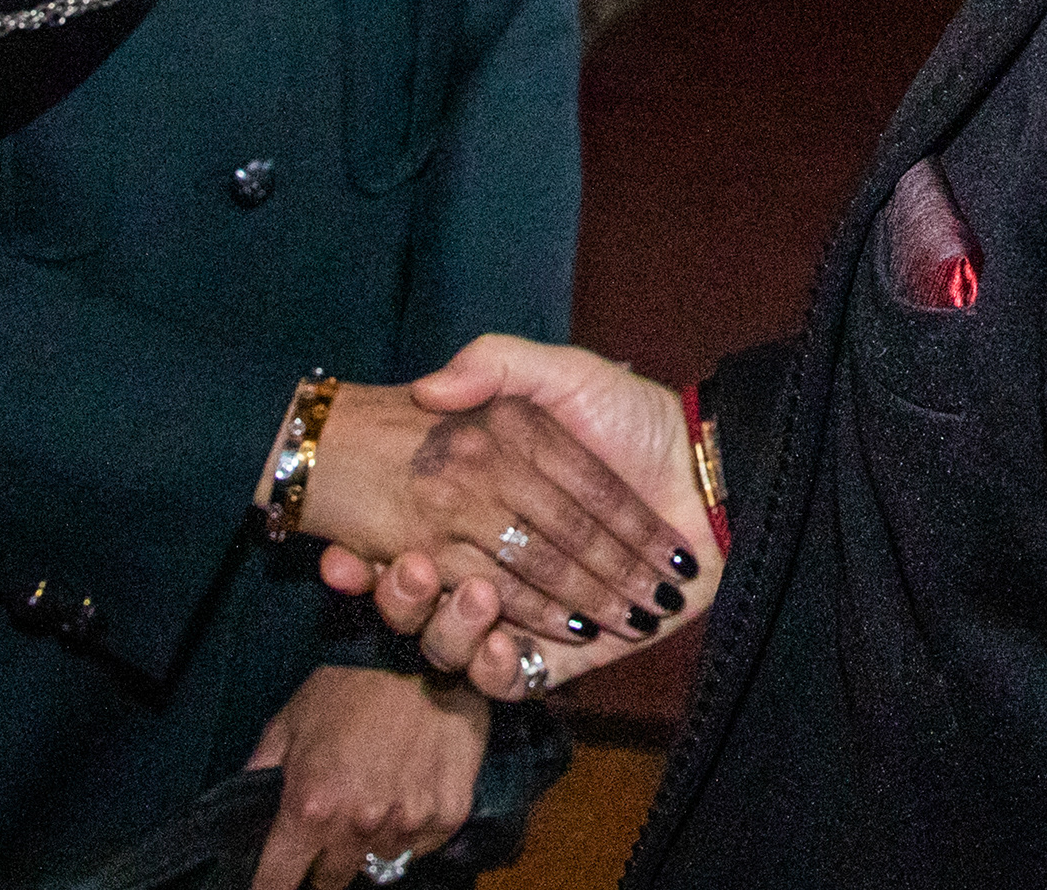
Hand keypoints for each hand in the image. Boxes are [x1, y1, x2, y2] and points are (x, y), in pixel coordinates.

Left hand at [245, 666, 487, 889]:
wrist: (422, 651)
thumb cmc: (351, 680)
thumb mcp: (290, 720)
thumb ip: (260, 774)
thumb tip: (242, 811)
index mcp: (310, 807)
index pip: (277, 882)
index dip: (271, 885)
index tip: (273, 883)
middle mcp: (358, 826)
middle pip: (330, 881)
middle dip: (322, 861)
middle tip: (328, 825)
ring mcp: (407, 825)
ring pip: (378, 867)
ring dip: (368, 846)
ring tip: (371, 800)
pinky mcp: (448, 816)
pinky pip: (420, 847)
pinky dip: (410, 832)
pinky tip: (406, 792)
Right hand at [299, 379, 690, 648]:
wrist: (711, 476)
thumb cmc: (636, 418)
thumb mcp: (562, 375)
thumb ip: (497, 367)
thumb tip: (427, 388)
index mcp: (485, 499)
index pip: (412, 533)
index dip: (368, 549)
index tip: (334, 550)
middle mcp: (498, 557)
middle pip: (423, 597)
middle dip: (397, 597)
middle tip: (394, 575)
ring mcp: (530, 608)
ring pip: (459, 643)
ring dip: (450, 632)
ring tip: (470, 601)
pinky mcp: (566, 650)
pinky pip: (514, 678)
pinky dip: (501, 669)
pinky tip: (505, 646)